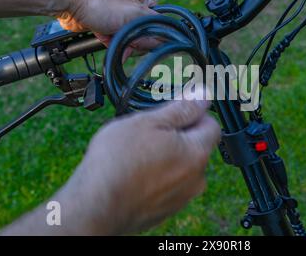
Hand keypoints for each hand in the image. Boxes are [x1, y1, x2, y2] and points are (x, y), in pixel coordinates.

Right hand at [56, 91, 220, 234]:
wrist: (94, 206)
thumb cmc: (117, 163)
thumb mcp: (148, 122)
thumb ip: (181, 109)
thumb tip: (203, 95)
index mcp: (196, 154)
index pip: (212, 125)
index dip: (193, 113)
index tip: (173, 111)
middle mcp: (196, 179)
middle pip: (196, 146)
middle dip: (178, 135)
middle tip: (148, 131)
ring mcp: (182, 197)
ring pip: (181, 166)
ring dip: (166, 156)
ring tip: (137, 153)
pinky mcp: (166, 209)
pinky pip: (168, 184)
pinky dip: (157, 176)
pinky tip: (135, 172)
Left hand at [58, 0, 159, 55]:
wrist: (72, 3)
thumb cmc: (103, 4)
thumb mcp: (135, 15)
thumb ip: (153, 27)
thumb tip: (167, 40)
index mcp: (147, 4)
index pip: (161, 26)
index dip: (154, 36)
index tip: (144, 39)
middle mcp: (136, 12)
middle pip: (146, 37)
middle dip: (135, 42)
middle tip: (126, 38)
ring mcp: (122, 21)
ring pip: (131, 42)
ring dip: (122, 45)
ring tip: (111, 38)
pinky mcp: (110, 29)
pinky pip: (117, 43)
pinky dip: (112, 45)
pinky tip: (106, 41)